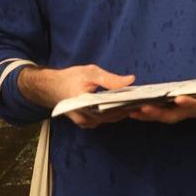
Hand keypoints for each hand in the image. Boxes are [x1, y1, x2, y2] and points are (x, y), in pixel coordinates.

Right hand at [18, 64, 136, 128]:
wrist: (50, 87)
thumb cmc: (70, 78)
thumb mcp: (90, 73)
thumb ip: (110, 79)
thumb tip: (131, 80)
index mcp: (86, 105)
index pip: (113, 108)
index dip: (129, 104)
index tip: (143, 99)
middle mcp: (86, 118)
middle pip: (114, 115)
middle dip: (129, 108)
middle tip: (145, 100)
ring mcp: (86, 123)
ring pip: (110, 119)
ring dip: (123, 111)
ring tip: (138, 101)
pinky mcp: (86, 123)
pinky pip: (104, 120)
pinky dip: (114, 113)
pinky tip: (124, 105)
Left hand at [132, 65, 195, 124]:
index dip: (189, 104)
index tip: (180, 99)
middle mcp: (192, 111)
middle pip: (173, 115)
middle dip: (158, 113)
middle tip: (142, 109)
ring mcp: (182, 112)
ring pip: (163, 116)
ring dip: (147, 115)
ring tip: (130, 110)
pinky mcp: (175, 110)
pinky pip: (158, 113)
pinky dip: (145, 113)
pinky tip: (131, 109)